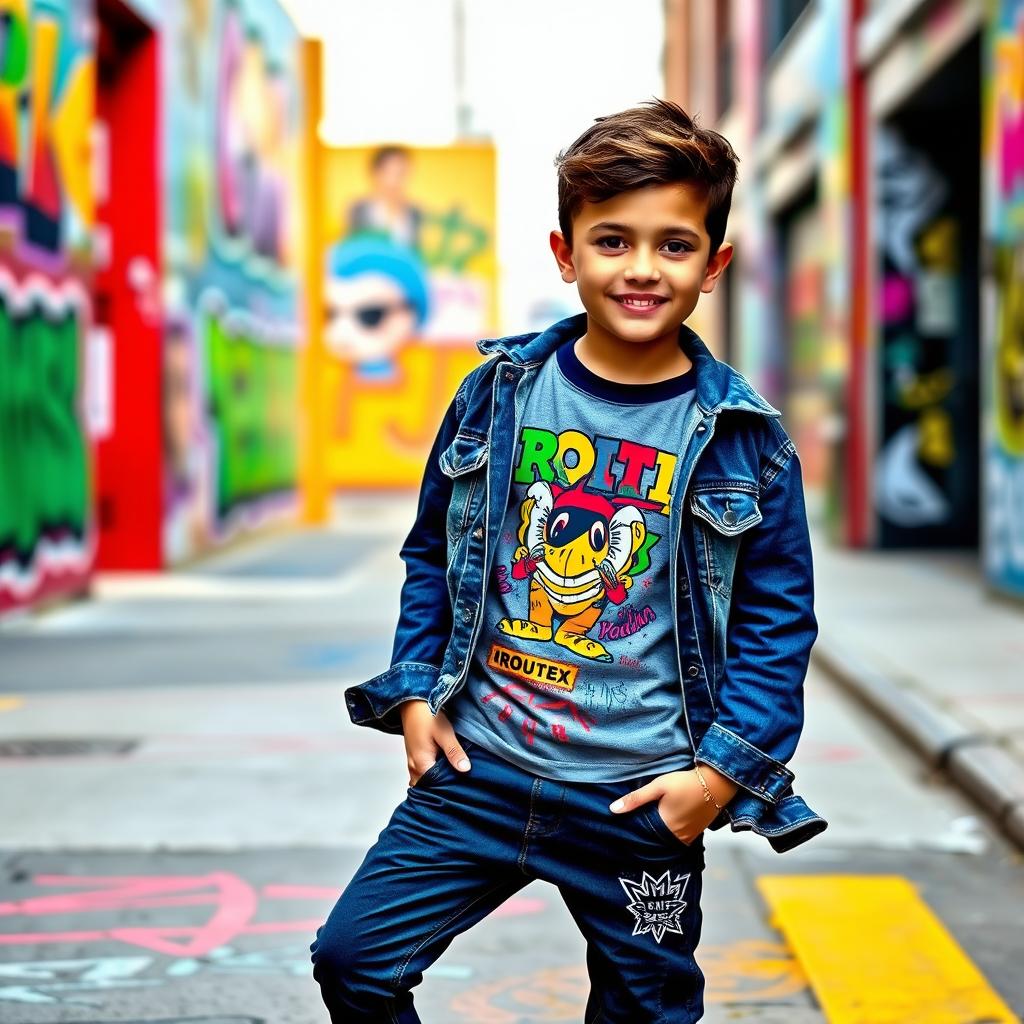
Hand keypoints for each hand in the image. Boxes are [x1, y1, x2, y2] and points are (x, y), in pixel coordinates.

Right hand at [399, 699, 470, 785]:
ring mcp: (412, 763)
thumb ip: (454, 752)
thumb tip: (465, 769)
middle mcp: (413, 768)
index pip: (434, 788)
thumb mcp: (444, 733)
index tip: (462, 786)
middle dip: (443, 787)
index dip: (449, 788)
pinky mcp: (415, 758)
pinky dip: (433, 773)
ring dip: (438, 780)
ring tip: (454, 776)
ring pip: (425, 780)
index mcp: (420, 764)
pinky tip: (445, 767)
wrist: (412, 702)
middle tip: (460, 784)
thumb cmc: (427, 716)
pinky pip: (423, 773)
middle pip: (428, 787)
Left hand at [608, 765, 737, 844]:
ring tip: (649, 825)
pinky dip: (671, 833)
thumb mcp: (658, 786)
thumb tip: (612, 810)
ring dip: (658, 834)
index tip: (623, 828)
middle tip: (634, 826)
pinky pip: (679, 838)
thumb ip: (636, 799)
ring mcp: (689, 837)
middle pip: (655, 840)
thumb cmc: (686, 782)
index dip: (633, 831)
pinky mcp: (697, 833)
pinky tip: (666, 823)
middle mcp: (678, 836)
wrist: (717, 783)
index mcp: (665, 826)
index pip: (643, 835)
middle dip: (646, 835)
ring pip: (667, 840)